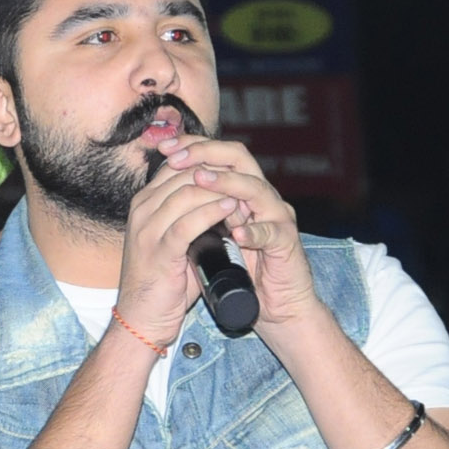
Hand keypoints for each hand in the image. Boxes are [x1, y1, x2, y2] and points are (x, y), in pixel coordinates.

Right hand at [115, 143, 241, 344]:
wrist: (141, 319)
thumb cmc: (162, 282)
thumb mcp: (173, 240)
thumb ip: (189, 216)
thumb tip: (223, 199)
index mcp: (144, 203)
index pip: (177, 166)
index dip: (209, 163)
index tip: (234, 171)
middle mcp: (142, 210)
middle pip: (183, 173)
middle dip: (217, 173)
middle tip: (244, 179)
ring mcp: (147, 230)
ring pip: (187, 193)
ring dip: (220, 191)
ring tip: (244, 194)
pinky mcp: (158, 251)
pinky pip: (187, 224)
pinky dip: (212, 213)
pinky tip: (231, 209)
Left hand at [157, 136, 318, 328]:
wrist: (274, 302)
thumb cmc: (241, 268)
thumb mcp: (213, 234)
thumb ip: (199, 212)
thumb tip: (162, 194)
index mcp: (243, 191)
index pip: (222, 154)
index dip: (194, 146)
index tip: (165, 147)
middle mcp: (262, 197)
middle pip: (240, 158)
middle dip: (207, 154)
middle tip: (179, 158)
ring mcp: (277, 218)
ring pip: (256, 189)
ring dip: (227, 183)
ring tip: (202, 181)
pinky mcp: (286, 243)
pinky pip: (271, 232)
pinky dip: (253, 230)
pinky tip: (237, 233)